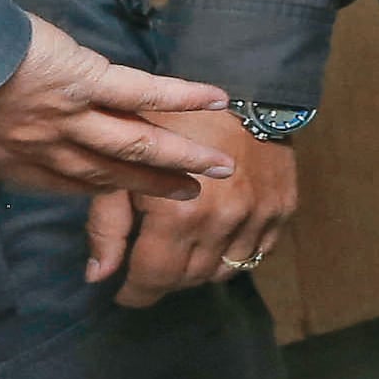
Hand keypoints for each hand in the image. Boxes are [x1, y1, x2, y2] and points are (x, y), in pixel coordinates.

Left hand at [0, 13, 233, 202]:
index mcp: (7, 159)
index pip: (60, 181)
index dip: (94, 192)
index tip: (117, 199)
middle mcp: (44, 148)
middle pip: (108, 174)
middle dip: (150, 188)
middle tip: (187, 198)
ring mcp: (68, 117)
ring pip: (135, 145)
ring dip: (178, 157)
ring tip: (217, 167)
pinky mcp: (83, 80)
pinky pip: (140, 93)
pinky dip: (178, 98)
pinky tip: (213, 98)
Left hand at [88, 112, 300, 306]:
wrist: (241, 85)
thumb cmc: (172, 120)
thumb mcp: (125, 163)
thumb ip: (108, 225)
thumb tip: (97, 277)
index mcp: (179, 214)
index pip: (153, 279)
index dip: (134, 293)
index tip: (123, 292)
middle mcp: (222, 224)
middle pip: (187, 280)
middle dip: (163, 279)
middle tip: (149, 262)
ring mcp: (256, 219)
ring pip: (221, 273)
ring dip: (197, 269)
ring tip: (181, 249)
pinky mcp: (282, 211)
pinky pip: (256, 254)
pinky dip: (233, 254)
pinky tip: (217, 237)